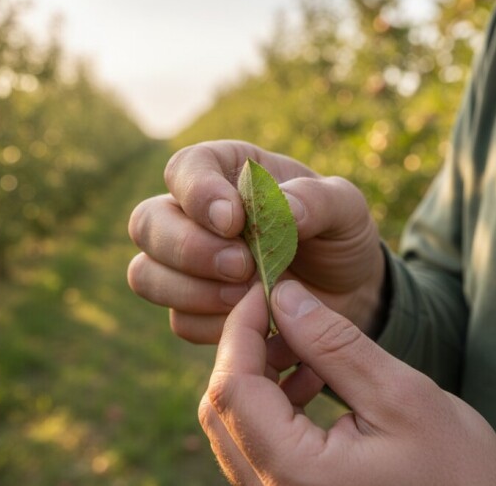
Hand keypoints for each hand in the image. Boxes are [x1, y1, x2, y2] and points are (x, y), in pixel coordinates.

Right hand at [127, 140, 384, 343]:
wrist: (348, 292)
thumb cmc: (339, 235)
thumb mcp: (345, 208)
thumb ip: (318, 200)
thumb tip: (284, 208)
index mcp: (225, 171)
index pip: (184, 169)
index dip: (197, 194)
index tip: (233, 221)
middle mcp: (193, 215)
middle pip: (147, 223)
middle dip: (188, 249)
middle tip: (242, 266)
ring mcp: (185, 266)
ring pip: (146, 274)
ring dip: (193, 290)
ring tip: (250, 295)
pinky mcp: (193, 310)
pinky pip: (179, 321)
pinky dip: (214, 326)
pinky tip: (255, 321)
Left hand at [199, 280, 495, 485]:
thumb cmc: (458, 472)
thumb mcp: (401, 396)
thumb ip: (335, 344)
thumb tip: (284, 295)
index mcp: (296, 475)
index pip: (232, 389)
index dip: (239, 329)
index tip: (265, 288)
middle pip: (221, 410)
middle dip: (243, 350)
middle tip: (284, 311)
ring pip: (234, 426)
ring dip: (258, 377)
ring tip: (307, 348)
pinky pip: (255, 446)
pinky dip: (271, 405)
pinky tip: (312, 383)